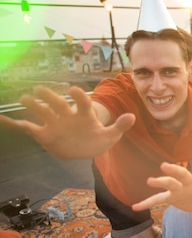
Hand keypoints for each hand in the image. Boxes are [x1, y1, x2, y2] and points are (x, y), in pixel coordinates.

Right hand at [0, 86, 134, 158]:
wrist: (84, 147)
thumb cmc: (97, 139)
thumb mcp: (111, 135)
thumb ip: (119, 126)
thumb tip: (132, 117)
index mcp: (85, 115)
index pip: (83, 104)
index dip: (79, 97)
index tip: (74, 89)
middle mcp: (67, 116)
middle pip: (58, 105)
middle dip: (50, 97)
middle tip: (39, 89)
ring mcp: (54, 124)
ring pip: (42, 112)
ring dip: (33, 105)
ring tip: (24, 98)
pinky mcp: (44, 133)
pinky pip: (27, 127)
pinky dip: (14, 123)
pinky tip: (2, 117)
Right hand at [132, 154, 191, 217]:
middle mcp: (190, 183)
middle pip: (182, 174)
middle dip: (174, 170)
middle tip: (165, 166)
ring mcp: (179, 189)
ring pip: (169, 183)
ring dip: (160, 181)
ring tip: (150, 181)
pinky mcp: (171, 198)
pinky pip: (157, 200)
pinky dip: (147, 203)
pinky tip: (135, 207)